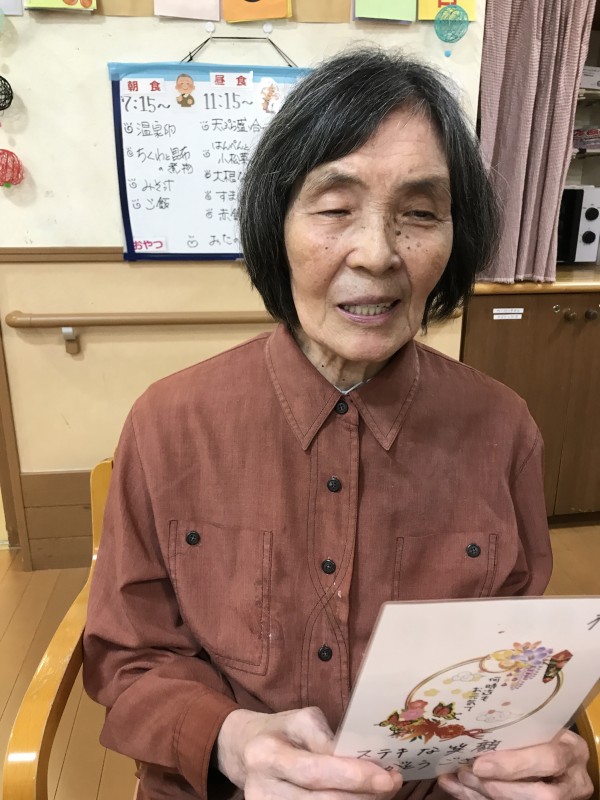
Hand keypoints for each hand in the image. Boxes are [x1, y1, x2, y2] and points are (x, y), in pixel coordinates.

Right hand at [217, 706, 402, 797]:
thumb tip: (363, 760)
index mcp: (267, 754)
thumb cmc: (282, 731)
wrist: (246, 750)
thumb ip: (328, 739)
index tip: (387, 775)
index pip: (316, 772)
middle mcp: (262, 789)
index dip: (354, 777)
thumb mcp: (302, 720)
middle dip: (364, 796)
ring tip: (378, 792)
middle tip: (392, 784)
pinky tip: (359, 798)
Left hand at [437, 730, 591, 798]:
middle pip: (540, 795)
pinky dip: (478, 799)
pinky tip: (457, 789)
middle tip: (465, 773)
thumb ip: (518, 729)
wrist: (562, 758)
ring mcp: (563, 798)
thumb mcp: (541, 725)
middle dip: (498, 788)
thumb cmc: (546, 732)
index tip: (480, 764)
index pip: (549, 760)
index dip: (514, 765)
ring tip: (457, 781)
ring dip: (484, 796)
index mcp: (572, 751)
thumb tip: (472, 724)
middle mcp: (574, 781)